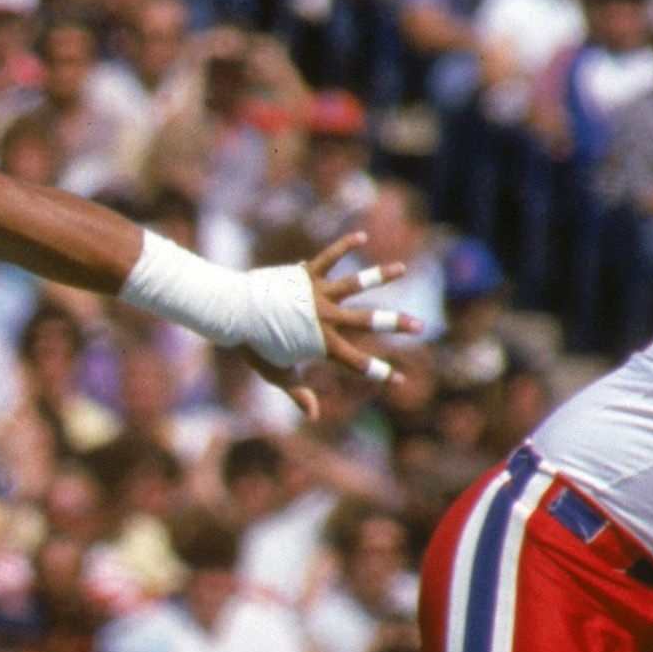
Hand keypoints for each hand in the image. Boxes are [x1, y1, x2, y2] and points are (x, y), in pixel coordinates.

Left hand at [250, 234, 418, 416]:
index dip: (379, 373)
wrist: (232, 313)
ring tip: (401, 268)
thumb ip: (298, 392)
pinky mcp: (306, 275)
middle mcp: (324, 317)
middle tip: (420, 326)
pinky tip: (361, 235)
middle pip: (367, 322)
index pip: (356, 363)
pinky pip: (329, 257)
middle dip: (396, 324)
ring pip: (355, 284)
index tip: (400, 380)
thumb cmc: (253, 345)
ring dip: (380, 275)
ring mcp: (317, 294)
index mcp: (321, 343)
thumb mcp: (277, 372)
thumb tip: (313, 416)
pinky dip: (344, 245)